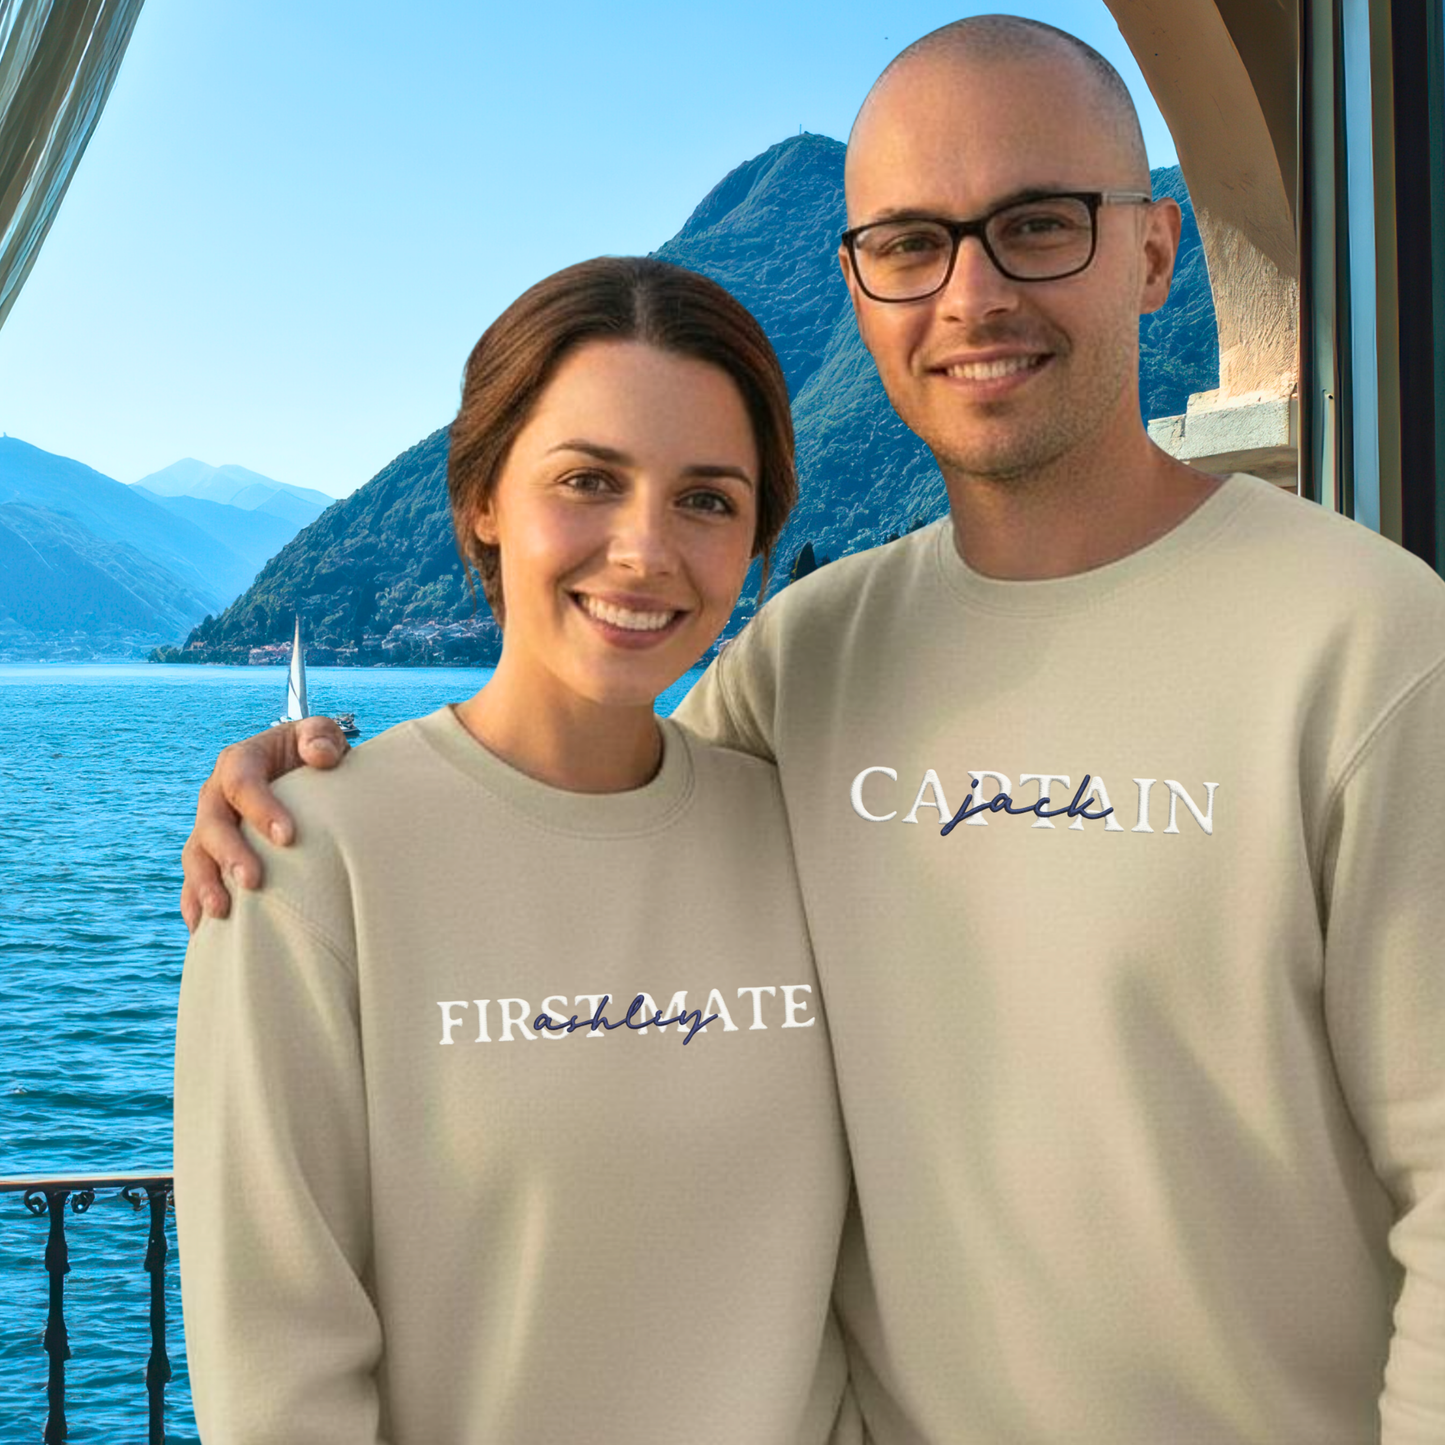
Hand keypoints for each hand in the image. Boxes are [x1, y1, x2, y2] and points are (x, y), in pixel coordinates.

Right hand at [180, 717, 349, 933]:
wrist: (303, 776)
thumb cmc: (314, 755)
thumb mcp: (321, 735)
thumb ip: (321, 735)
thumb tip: (321, 756)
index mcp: (240, 762)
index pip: (241, 781)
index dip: (260, 807)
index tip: (288, 837)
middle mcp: (217, 795)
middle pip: (212, 824)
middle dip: (230, 853)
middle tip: (253, 880)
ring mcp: (210, 827)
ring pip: (196, 855)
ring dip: (205, 884)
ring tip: (222, 912)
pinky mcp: (211, 856)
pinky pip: (193, 881)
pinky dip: (194, 903)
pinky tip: (203, 931)